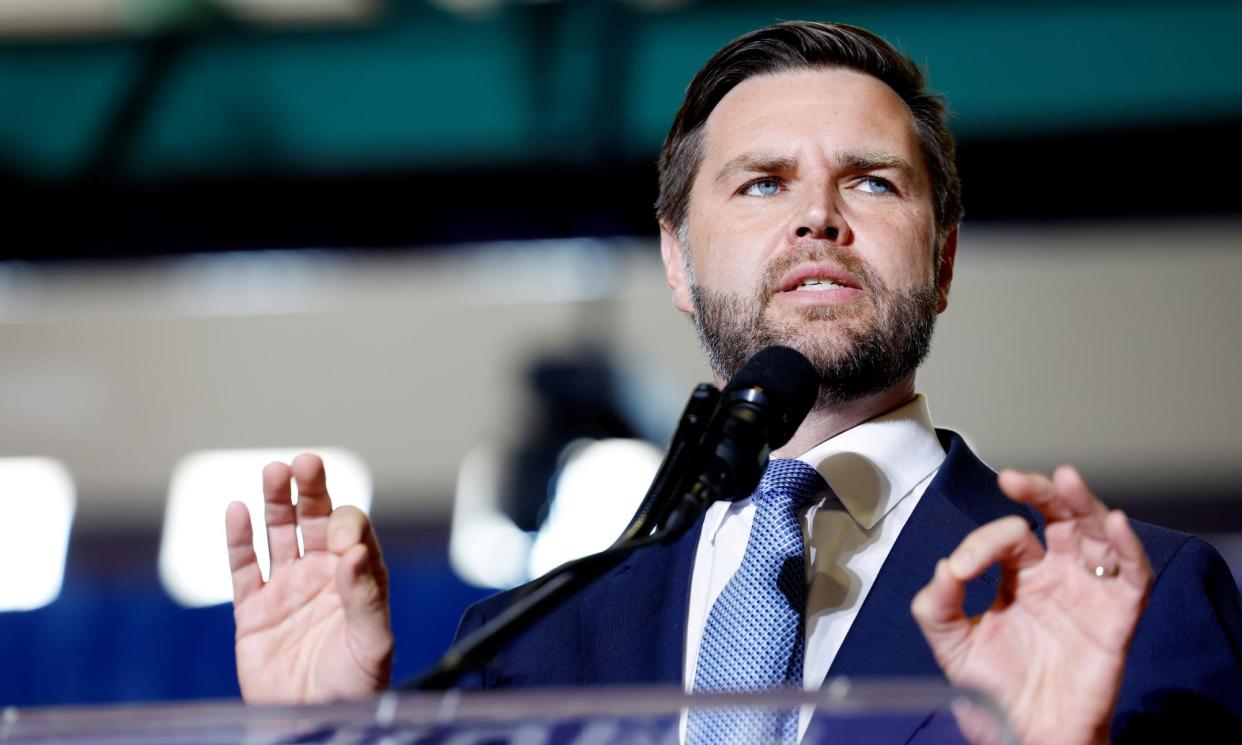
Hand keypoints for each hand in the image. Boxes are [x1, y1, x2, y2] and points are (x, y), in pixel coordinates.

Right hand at [226, 453, 392, 702]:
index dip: (347, 526)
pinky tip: (238, 510)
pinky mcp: (254, 610)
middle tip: (304, 462)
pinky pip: (243, 567)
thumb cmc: (355, 687)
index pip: (352, 533)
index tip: (341, 541)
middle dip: (310, 490)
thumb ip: (365, 595)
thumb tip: (356, 550)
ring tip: (274, 472)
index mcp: (358, 578)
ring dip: (276, 503)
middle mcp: (322, 575)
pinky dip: (238, 539)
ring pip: (278, 533)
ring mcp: (286, 589)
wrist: (312, 724)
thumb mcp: (372, 641)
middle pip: (315, 519)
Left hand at [911, 466, 1152, 744]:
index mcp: (1018, 577)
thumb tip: (944, 567)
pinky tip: (1114, 523)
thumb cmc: (993, 692)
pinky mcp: (1117, 619)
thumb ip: (937, 605)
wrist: (1025, 737)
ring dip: (1082, 503)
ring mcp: (1089, 594)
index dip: (981, 544)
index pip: (1006, 537)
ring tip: (1064, 479)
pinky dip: (1128, 548)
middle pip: (1057, 517)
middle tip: (1014, 479)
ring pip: (1095, 534)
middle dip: (1039, 491)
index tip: (960, 570)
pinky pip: (1133, 577)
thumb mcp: (951, 645)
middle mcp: (1056, 576)